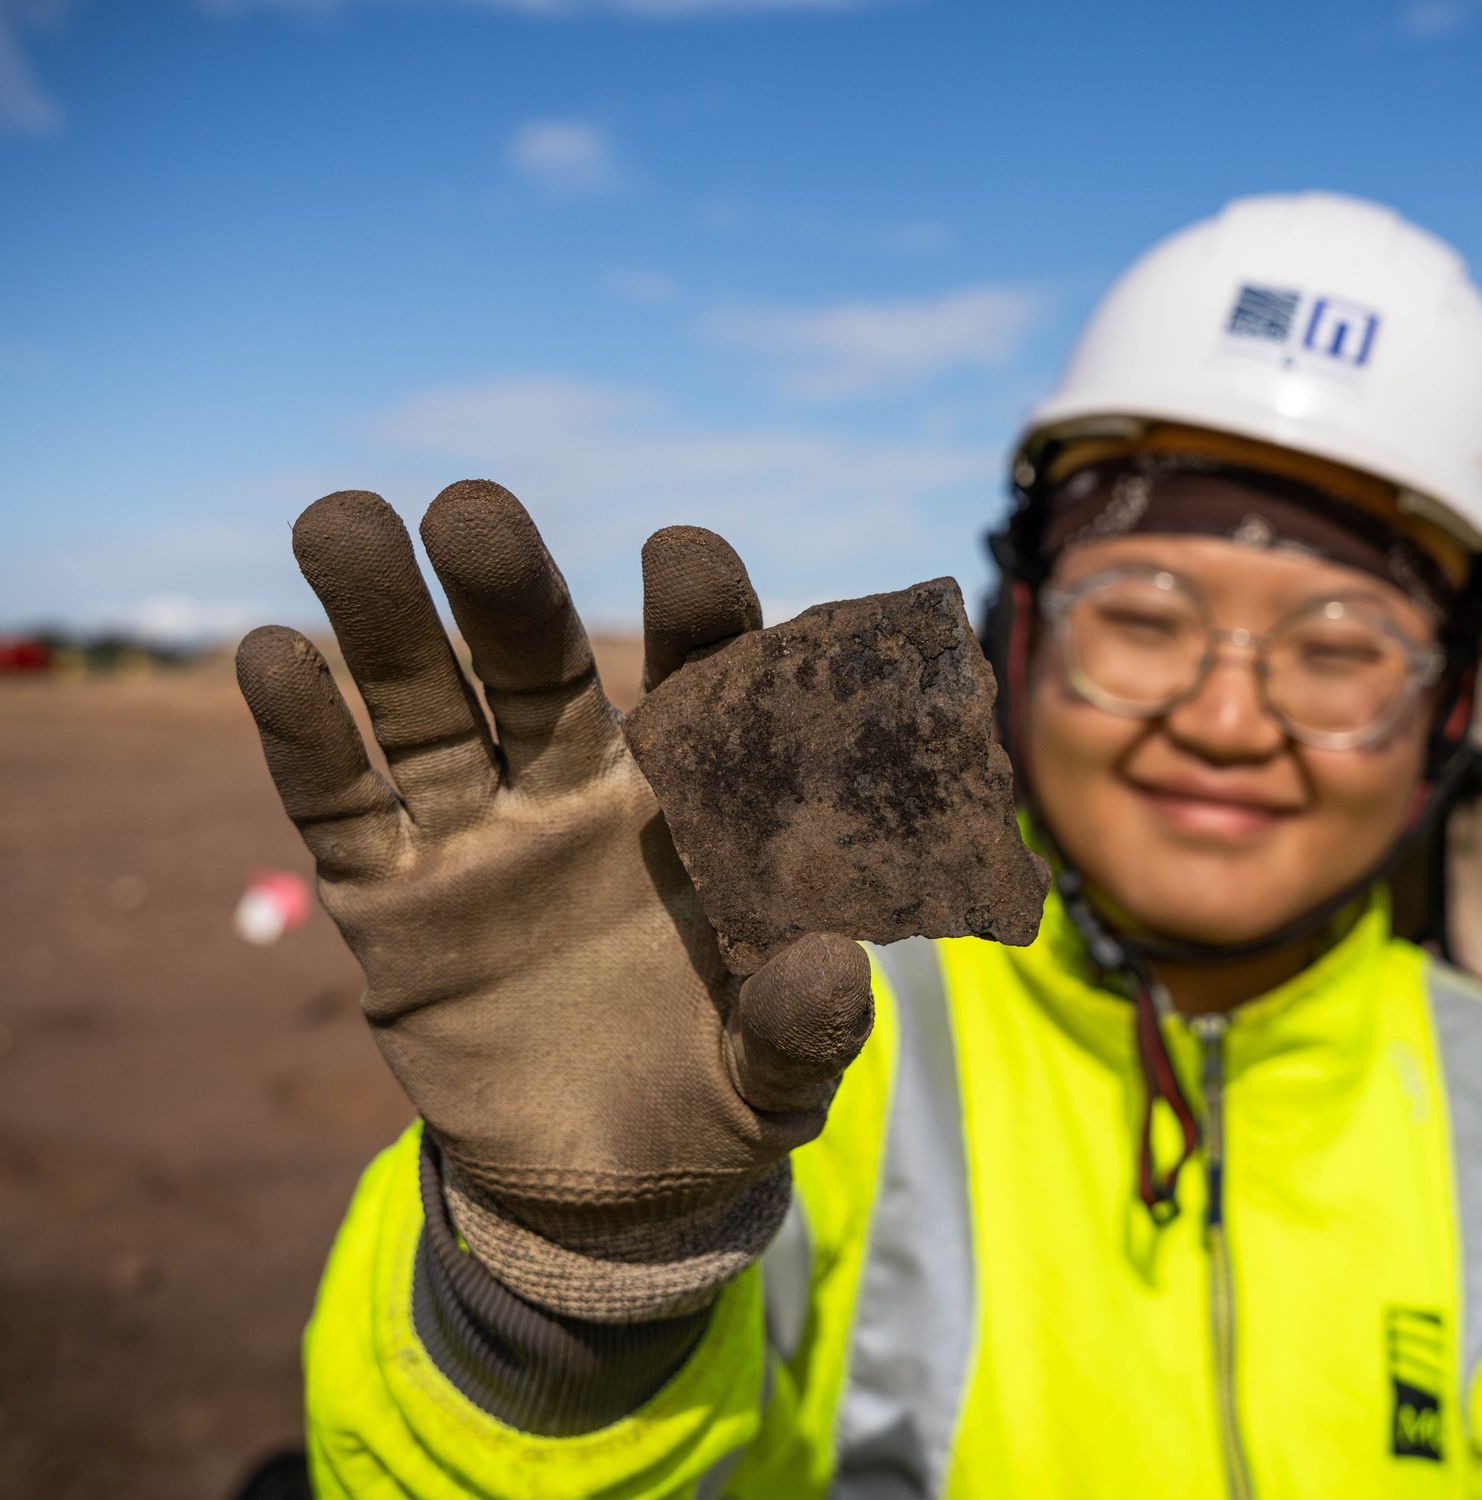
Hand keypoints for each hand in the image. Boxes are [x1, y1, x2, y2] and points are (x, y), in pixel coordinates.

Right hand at [236, 481, 872, 1317]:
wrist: (610, 1183)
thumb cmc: (718, 1092)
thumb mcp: (781, 1076)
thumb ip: (804, 1025)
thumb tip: (834, 971)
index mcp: (693, 804)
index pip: (700, 684)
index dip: (694, 617)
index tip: (682, 550)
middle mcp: (580, 793)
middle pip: (539, 667)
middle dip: (507, 588)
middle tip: (472, 509)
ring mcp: (480, 838)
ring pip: (426, 711)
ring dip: (383, 622)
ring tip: (343, 521)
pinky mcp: (391, 902)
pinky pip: (345, 810)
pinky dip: (307, 738)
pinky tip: (271, 655)